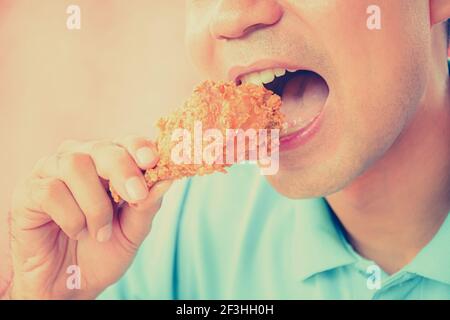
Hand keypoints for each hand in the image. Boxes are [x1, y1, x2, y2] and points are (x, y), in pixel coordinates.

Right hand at [9, 136, 171, 298]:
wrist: (68, 285)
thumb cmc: (102, 251)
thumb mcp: (132, 232)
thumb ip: (147, 205)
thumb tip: (168, 179)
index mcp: (109, 164)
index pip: (126, 143)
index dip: (140, 147)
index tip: (152, 161)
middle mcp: (81, 159)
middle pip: (102, 148)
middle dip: (123, 170)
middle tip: (136, 195)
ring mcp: (51, 172)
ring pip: (75, 165)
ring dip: (95, 204)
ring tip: (100, 233)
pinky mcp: (28, 191)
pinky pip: (51, 191)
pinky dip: (71, 217)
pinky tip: (77, 232)